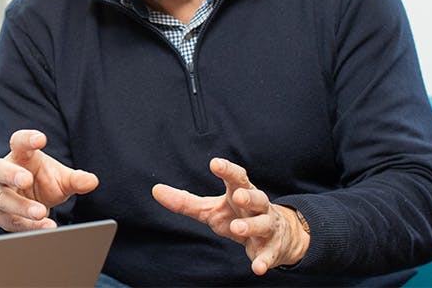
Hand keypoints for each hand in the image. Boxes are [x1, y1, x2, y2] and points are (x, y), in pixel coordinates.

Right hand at [0, 129, 98, 231]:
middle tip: (26, 179)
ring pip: (2, 198)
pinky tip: (43, 227)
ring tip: (41, 212)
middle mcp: (4, 172)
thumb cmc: (44, 183)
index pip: (19, 142)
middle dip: (12, 174)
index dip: (27, 139)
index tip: (41, 139)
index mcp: (20, 155)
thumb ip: (76, 180)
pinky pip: (9, 220)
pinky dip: (27, 225)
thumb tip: (92, 181)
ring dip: (21, 206)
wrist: (31, 206)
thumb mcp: (62, 180)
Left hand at [152, 157, 309, 274]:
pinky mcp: (271, 248)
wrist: (276, 236)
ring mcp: (267, 227)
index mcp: (242, 192)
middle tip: (238, 196)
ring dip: (251, 226)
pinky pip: (268, 255)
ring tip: (238, 228)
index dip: (228, 170)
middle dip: (248, 196)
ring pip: (263, 224)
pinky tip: (257, 268)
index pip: (237, 177)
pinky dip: (263, 260)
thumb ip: (185, 201)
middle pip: (257, 197)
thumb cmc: (237, 215)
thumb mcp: (210, 208)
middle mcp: (258, 207)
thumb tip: (156, 190)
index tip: (215, 163)